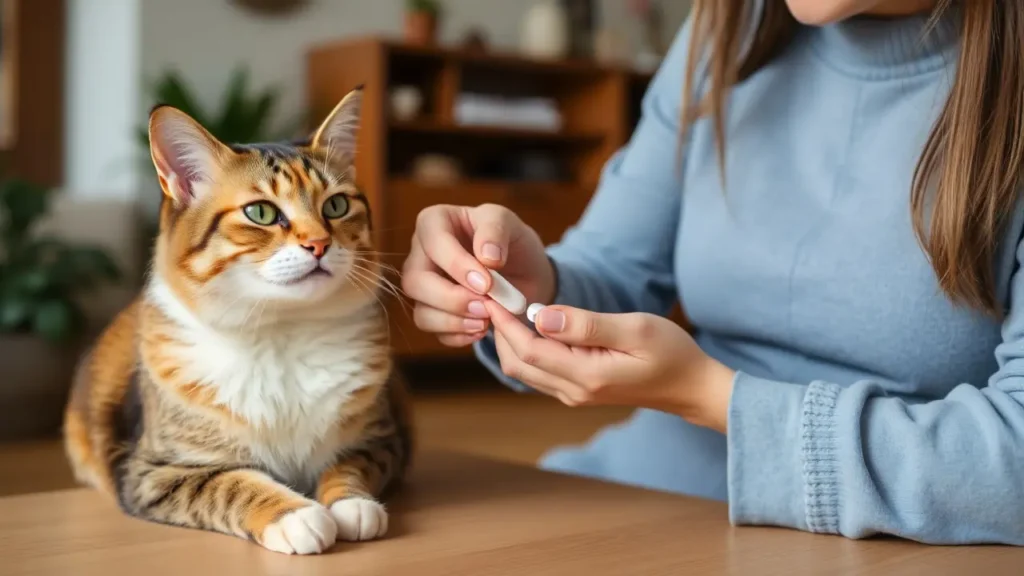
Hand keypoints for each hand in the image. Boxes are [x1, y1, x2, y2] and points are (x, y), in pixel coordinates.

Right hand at [401, 204, 555, 347]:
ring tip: (486, 320)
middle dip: (451, 299)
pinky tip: (482, 329)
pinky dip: (458, 335)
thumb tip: (487, 257)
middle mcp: (420, 254)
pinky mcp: (431, 312)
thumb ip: (496, 231)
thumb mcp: (510, 224)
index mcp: (434, 222)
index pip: (433, 241)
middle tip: (486, 306)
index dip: (456, 265)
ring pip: (421, 312)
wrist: (524, 271)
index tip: (487, 284)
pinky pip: (434, 331)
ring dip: (454, 322)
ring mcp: (423, 287)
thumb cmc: (510, 240)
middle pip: (416, 281)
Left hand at [487, 301, 735, 431]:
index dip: (504, 322)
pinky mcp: (578, 391)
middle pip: (517, 363)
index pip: (528, 350)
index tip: (491, 293)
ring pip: (524, 370)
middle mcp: (574, 391)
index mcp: (586, 376)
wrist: (690, 386)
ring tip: (503, 305)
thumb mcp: (633, 329)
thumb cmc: (670, 352)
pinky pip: (539, 372)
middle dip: (499, 331)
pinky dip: (525, 349)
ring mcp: (575, 394)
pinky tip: (526, 324)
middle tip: (491, 296)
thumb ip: (586, 324)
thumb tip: (541, 316)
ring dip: (509, 340)